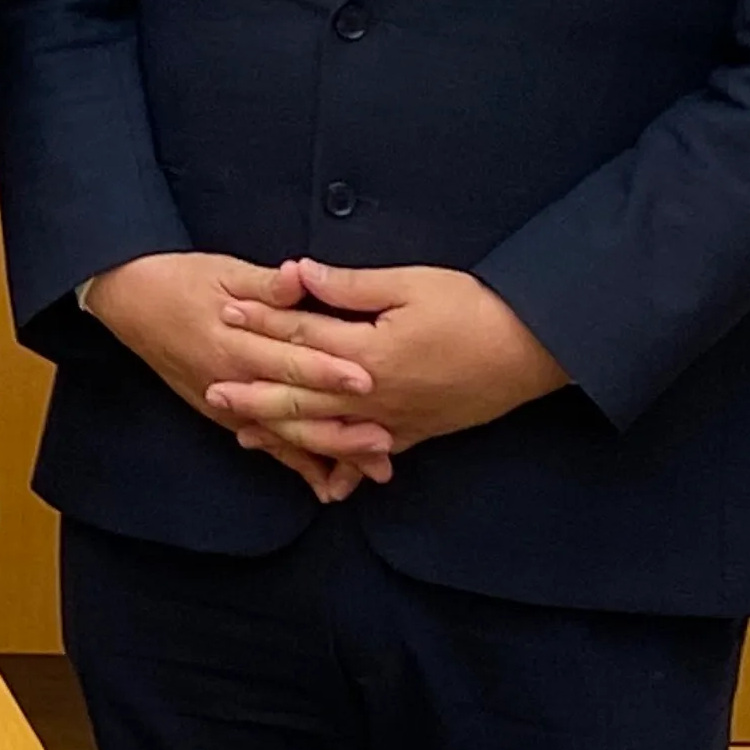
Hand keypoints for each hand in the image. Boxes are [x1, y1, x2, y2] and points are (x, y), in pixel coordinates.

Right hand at [86, 250, 389, 503]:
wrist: (131, 301)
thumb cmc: (180, 281)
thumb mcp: (223, 271)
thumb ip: (266, 283)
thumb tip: (299, 276)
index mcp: (233, 342)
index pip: (288, 360)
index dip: (328, 370)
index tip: (367, 379)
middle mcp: (230, 380)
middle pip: (291, 411)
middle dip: (339, 429)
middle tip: (384, 441)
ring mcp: (225, 404)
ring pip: (282, 437)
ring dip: (327, 454)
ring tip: (369, 468)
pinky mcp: (223, 415)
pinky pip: (265, 444)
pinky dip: (296, 464)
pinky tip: (327, 482)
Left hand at [209, 261, 569, 454]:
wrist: (537, 350)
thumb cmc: (476, 309)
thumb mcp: (412, 285)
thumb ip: (351, 286)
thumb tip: (300, 273)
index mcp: (369, 353)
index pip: (302, 337)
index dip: (261, 323)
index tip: (224, 313)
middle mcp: (375, 396)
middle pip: (302, 397)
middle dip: (254, 395)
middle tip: (212, 393)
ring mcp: (395, 421)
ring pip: (327, 435)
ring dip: (285, 436)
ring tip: (246, 435)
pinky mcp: (416, 434)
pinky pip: (367, 456)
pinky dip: (340, 465)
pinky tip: (322, 476)